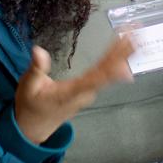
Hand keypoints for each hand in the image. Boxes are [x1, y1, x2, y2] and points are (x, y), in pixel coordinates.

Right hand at [13, 36, 133, 144]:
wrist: (33, 127)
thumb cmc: (30, 105)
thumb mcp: (27, 86)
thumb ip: (36, 69)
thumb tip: (38, 50)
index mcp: (70, 92)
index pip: (95, 79)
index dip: (111, 67)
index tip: (122, 56)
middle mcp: (84, 93)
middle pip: (108, 73)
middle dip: (122, 53)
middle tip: (135, 34)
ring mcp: (88, 93)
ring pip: (109, 73)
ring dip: (121, 55)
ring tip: (133, 37)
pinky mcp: (88, 90)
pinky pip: (105, 74)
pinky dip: (115, 60)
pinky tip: (123, 51)